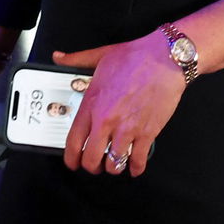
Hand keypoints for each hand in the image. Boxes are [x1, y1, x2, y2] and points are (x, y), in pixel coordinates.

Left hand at [53, 35, 184, 176]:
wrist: (165, 58)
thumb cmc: (136, 56)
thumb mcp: (100, 55)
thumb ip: (76, 60)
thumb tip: (59, 58)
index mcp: (92, 104)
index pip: (73, 142)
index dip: (71, 158)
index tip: (73, 161)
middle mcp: (107, 120)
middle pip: (92, 159)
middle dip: (92, 166)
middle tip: (96, 163)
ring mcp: (127, 129)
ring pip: (114, 164)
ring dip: (114, 166)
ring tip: (115, 161)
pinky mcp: (147, 132)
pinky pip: (138, 160)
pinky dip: (136, 167)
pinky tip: (135, 165)